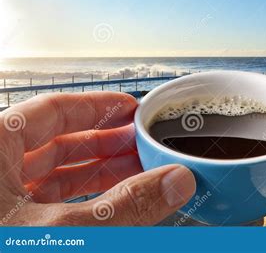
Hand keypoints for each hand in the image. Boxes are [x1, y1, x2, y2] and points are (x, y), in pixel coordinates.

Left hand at [0, 92, 194, 225]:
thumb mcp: (63, 233)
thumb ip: (124, 206)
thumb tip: (174, 182)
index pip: (52, 110)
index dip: (98, 107)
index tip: (132, 109)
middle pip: (56, 141)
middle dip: (106, 143)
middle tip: (144, 145)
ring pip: (52, 175)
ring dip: (97, 173)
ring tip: (137, 173)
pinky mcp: (6, 227)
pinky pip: (47, 204)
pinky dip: (82, 201)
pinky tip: (111, 205)